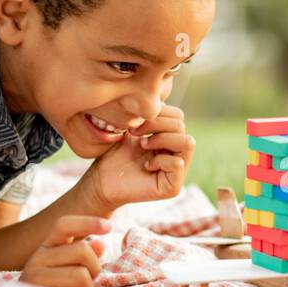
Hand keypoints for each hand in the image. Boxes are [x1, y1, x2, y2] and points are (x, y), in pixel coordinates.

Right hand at [19, 215, 108, 286]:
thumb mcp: (72, 270)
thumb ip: (84, 256)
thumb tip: (100, 244)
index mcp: (46, 248)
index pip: (64, 225)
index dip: (88, 222)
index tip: (109, 227)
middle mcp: (36, 258)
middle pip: (83, 250)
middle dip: (95, 268)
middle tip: (86, 283)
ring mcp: (35, 277)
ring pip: (81, 274)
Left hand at [80, 104, 194, 210]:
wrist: (100, 179)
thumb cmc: (113, 154)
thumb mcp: (132, 128)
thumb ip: (148, 116)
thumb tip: (161, 99)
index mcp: (168, 138)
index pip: (178, 117)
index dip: (159, 113)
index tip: (134, 121)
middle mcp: (176, 153)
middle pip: (182, 126)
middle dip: (157, 124)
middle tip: (136, 132)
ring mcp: (177, 171)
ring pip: (187, 142)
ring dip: (162, 139)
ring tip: (143, 145)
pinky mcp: (173, 187)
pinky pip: (178, 163)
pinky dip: (160, 160)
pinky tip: (145, 165)